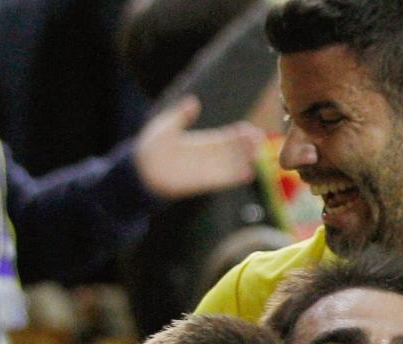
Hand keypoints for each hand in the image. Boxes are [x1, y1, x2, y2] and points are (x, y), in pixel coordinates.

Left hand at [134, 96, 265, 199]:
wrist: (142, 172)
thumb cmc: (151, 147)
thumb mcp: (166, 126)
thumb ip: (181, 115)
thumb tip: (193, 102)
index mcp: (202, 142)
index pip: (225, 137)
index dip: (238, 134)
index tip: (249, 129)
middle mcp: (209, 156)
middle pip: (233, 150)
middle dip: (247, 146)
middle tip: (260, 140)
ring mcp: (208, 170)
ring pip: (233, 164)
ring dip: (247, 160)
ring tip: (260, 155)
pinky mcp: (204, 183)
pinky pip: (225, 180)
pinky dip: (237, 177)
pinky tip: (250, 173)